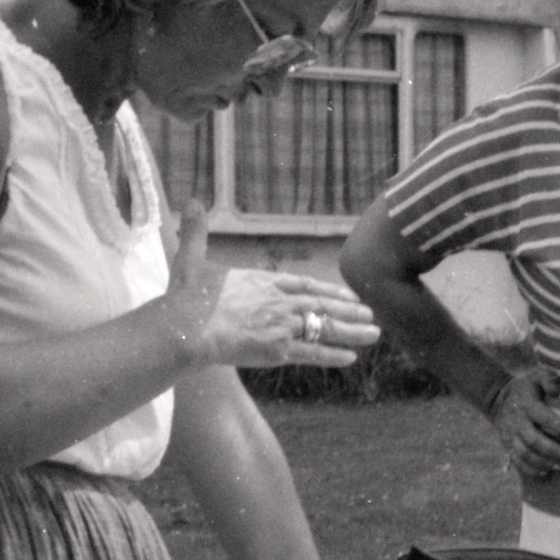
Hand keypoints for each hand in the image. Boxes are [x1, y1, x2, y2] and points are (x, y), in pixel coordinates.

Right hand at [161, 206, 378, 369]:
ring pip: (325, 328)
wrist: (186, 328)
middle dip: (349, 310)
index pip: (304, 284)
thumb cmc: (184, 298)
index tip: (348, 295)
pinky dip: (333, 355)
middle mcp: (279, 302)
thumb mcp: (190, 259)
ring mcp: (282, 325)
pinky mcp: (279, 349)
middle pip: (322, 305)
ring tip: (374, 333)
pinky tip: (351, 357)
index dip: (329, 291)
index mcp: (262, 281)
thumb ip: (196, 233)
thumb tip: (192, 201)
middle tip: (371, 314)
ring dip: (352, 331)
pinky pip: (313, 352)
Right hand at [489, 365, 559, 479]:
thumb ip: (550, 379)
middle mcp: (516, 421)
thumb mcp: (537, 375)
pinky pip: (517, 461)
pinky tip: (546, 473)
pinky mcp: (508, 445)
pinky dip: (531, 470)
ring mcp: (510, 435)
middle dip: (553, 451)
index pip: (543, 417)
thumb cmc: (527, 386)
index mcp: (526, 404)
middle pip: (533, 440)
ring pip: (525, 454)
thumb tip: (557, 390)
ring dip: (543, 463)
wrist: (498, 397)